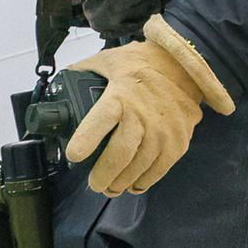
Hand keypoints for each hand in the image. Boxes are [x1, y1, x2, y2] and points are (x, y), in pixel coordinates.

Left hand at [63, 17, 235, 194]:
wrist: (185, 64)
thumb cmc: (143, 63)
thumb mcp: (109, 60)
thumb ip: (84, 71)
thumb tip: (62, 80)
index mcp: (120, 95)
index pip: (100, 121)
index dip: (86, 140)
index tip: (74, 156)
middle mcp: (142, 116)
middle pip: (119, 155)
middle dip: (103, 175)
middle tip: (94, 183)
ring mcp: (162, 132)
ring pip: (138, 168)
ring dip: (121, 182)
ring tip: (110, 187)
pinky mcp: (177, 142)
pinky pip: (158, 170)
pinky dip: (144, 181)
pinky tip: (133, 185)